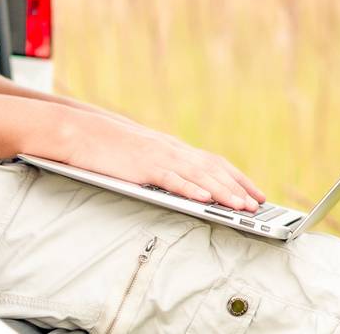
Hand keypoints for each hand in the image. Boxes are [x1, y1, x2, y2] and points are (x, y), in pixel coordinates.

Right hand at [61, 109, 266, 210]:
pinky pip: (171, 178)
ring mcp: (159, 156)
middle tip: (257, 205)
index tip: (256, 194)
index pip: (215, 163)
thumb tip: (184, 184)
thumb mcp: (144, 156)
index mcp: (175, 149)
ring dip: (223, 191)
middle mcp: (173, 150)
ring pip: (199, 175)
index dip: (238, 178)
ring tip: (240, 207)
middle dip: (238, 188)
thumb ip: (165, 166)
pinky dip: (190, 189)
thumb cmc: (110, 148)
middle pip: (214, 169)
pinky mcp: (144, 166)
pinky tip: (204, 199)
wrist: (82, 132)